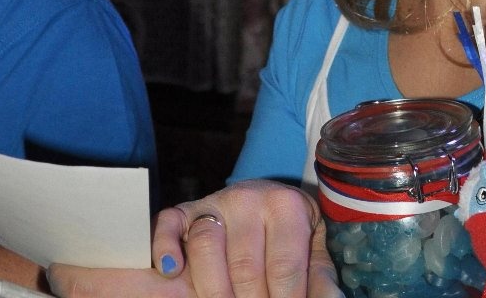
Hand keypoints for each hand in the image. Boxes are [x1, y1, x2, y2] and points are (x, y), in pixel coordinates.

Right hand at [47, 179, 342, 297]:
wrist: (264, 200)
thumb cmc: (291, 234)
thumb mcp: (312, 250)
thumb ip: (320, 279)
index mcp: (287, 206)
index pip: (284, 267)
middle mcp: (248, 198)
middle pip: (244, 265)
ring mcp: (213, 203)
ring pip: (205, 246)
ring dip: (212, 287)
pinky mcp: (184, 211)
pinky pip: (167, 224)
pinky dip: (164, 246)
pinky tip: (171, 272)